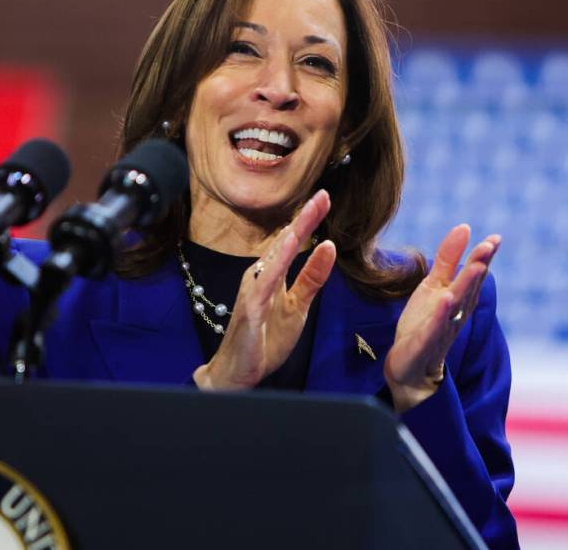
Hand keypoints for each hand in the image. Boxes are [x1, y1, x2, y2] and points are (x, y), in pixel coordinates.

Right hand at [194, 189, 336, 389]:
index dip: (309, 220)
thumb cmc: (264, 338)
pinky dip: (276, 263)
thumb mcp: (298, 306)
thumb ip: (312, 277)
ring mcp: (253, 291)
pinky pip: (265, 282)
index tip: (325, 197)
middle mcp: (260, 276)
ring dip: (291, 235)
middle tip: (323, 194)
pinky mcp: (250, 309)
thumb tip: (328, 246)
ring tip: (308, 214)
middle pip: (284, 242)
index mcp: (273, 274)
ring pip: (274, 258)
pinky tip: (287, 248)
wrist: (238, 372)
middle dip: (303, 219)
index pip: (293, 242)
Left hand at [385, 224, 500, 412]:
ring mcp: (442, 329)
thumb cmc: (425, 323)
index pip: (473, 276)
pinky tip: (445, 299)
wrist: (409, 364)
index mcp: (459, 299)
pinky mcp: (425, 343)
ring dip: (467, 287)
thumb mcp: (434, 286)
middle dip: (479, 267)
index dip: (484, 257)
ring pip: (457, 307)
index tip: (495, 238)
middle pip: (469, 288)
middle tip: (489, 246)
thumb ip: (449, 259)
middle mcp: (455, 314)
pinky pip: (435, 328)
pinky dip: (441, 314)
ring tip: (477, 267)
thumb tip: (464, 227)